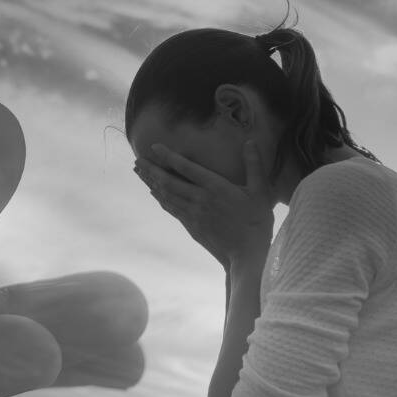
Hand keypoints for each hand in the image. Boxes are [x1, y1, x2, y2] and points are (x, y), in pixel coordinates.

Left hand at [133, 140, 274, 266]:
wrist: (247, 255)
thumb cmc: (257, 221)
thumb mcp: (260, 191)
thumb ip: (254, 165)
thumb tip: (250, 141)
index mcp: (215, 187)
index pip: (186, 167)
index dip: (168, 156)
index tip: (153, 147)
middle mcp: (200, 199)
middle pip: (168, 182)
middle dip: (151, 170)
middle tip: (137, 160)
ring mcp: (193, 214)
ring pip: (166, 195)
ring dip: (151, 183)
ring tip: (139, 173)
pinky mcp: (191, 226)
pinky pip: (171, 209)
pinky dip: (160, 199)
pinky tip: (154, 193)